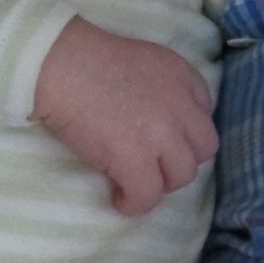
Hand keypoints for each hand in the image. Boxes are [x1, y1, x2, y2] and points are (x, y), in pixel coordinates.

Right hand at [33, 16, 216, 214]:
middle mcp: (181, 106)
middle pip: (202, 149)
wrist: (60, 65)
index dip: (183, 134)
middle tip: (150, 164)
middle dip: (179, 160)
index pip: (203, 116)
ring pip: (182, 176)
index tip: (162, 141)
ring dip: (160, 183)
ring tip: (134, 182)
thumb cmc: (86, 59)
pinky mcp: (136, 158)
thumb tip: (153, 125)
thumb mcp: (142, 61)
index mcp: (182, 77)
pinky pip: (148, 195)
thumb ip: (160, 88)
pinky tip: (120, 199)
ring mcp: (161, 134)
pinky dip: (135, 203)